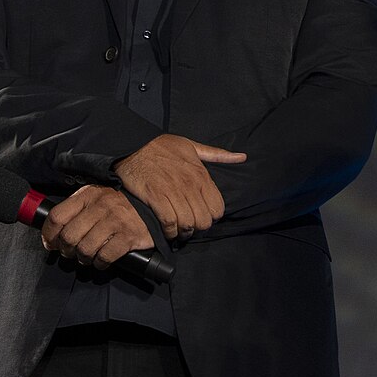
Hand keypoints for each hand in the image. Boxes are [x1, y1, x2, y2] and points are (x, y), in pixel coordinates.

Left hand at [41, 185, 152, 268]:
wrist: (155, 206)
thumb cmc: (122, 204)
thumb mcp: (98, 197)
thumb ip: (78, 208)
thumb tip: (54, 233)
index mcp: (89, 194)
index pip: (57, 216)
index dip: (48, 235)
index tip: (51, 244)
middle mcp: (101, 206)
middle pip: (69, 236)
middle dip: (66, 250)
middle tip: (71, 253)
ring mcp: (116, 221)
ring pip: (85, 248)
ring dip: (83, 258)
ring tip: (87, 257)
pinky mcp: (129, 236)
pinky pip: (105, 256)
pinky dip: (100, 263)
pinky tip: (101, 261)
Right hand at [114, 133, 238, 238]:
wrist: (134, 144)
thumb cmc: (163, 145)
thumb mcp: (194, 146)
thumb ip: (218, 155)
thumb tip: (242, 157)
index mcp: (201, 175)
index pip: (217, 208)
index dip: (211, 217)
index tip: (202, 216)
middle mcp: (190, 185)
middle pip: (203, 220)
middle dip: (198, 227)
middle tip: (190, 227)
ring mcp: (173, 191)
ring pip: (187, 223)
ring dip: (184, 232)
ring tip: (179, 231)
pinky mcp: (155, 196)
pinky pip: (169, 221)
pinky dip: (169, 231)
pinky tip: (167, 230)